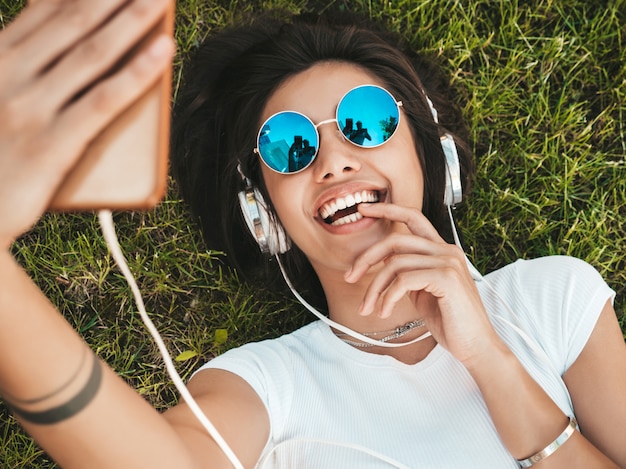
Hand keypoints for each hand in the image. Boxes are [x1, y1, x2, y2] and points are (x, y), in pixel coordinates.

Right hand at [0, 0, 173, 248]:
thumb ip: (14, 69)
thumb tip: (60, 53)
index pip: (46, 9)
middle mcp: (9, 74)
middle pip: (74, 20)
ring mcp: (31, 108)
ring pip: (93, 53)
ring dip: (133, 18)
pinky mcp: (52, 145)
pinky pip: (103, 101)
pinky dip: (136, 73)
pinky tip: (162, 51)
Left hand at [344, 202, 501, 363]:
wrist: (475, 346)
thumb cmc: (451, 322)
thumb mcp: (423, 292)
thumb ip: (408, 274)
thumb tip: (385, 264)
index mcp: (442, 250)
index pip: (413, 217)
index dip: (387, 209)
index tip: (364, 208)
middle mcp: (447, 250)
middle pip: (395, 240)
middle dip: (366, 258)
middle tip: (349, 277)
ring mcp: (448, 262)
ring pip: (395, 263)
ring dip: (374, 288)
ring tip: (368, 308)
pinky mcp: (446, 278)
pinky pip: (403, 280)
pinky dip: (387, 297)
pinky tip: (384, 311)